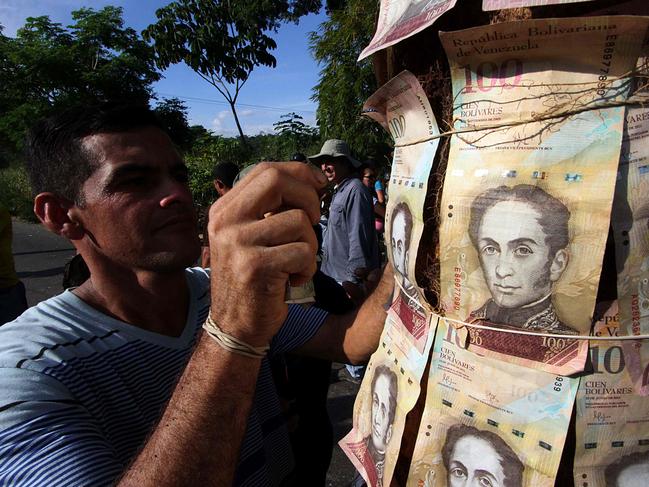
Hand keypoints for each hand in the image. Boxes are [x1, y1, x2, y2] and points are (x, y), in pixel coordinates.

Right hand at [207, 162, 326, 345]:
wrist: (234, 327)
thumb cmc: (253, 280)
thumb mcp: (251, 237)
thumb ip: (270, 209)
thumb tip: (311, 181)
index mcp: (224, 210)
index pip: (265, 170)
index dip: (298, 172)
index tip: (319, 184)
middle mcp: (225, 221)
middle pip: (277, 180)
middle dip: (308, 197)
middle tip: (314, 220)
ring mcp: (237, 243)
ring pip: (298, 221)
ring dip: (310, 243)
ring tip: (296, 263)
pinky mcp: (254, 266)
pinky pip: (303, 252)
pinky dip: (308, 268)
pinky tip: (293, 280)